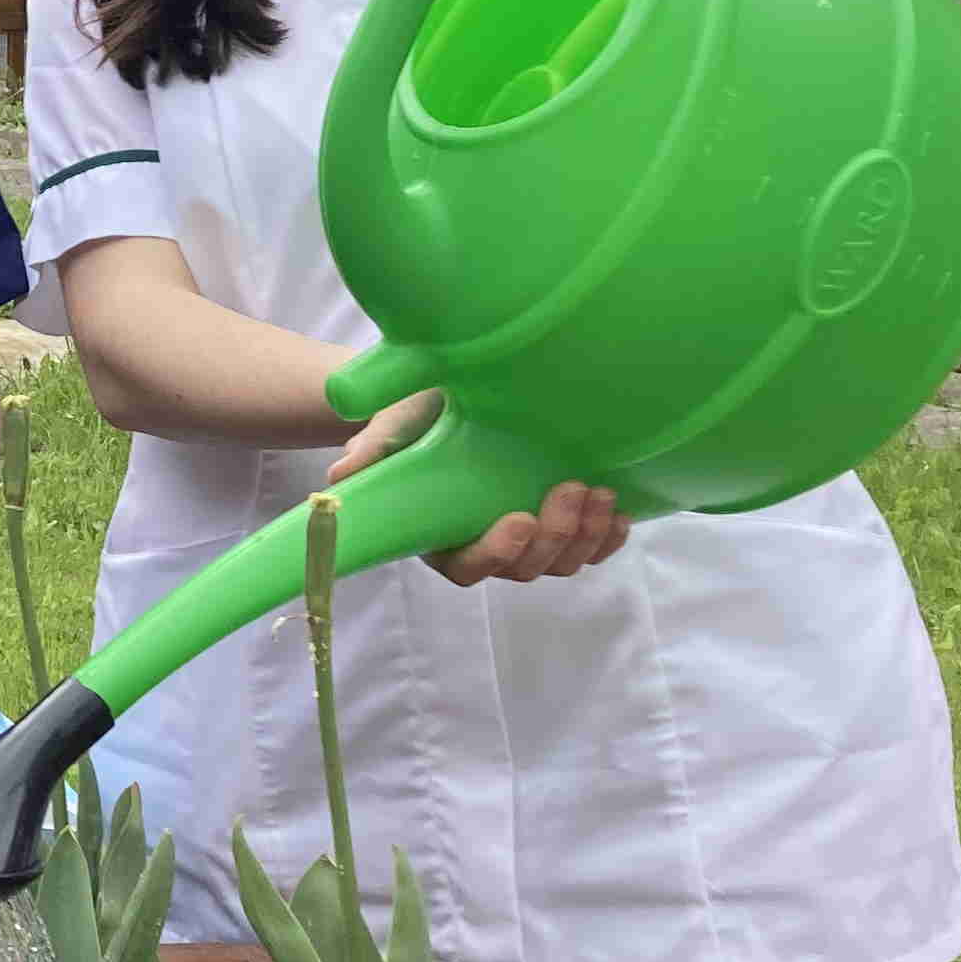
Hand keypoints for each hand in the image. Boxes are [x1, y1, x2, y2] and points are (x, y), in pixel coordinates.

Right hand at [330, 389, 631, 588]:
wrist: (451, 393)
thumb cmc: (418, 412)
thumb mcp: (395, 425)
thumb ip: (374, 451)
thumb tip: (340, 478)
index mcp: (440, 531)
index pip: (466, 566)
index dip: (495, 554)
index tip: (519, 518)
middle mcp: (486, 540)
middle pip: (523, 568)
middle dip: (553, 538)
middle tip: (571, 490)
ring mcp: (529, 534)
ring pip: (561, 562)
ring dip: (585, 537)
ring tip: (601, 494)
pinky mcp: (563, 518)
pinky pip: (592, 547)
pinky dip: (609, 537)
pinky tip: (620, 511)